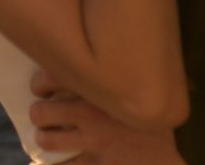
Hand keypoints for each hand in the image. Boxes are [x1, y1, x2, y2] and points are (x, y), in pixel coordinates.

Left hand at [30, 70, 185, 164]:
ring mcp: (93, 142)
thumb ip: (119, 75)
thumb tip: (98, 51)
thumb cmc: (152, 122)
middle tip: (40, 114)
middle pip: (43, 111)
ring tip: (45, 137)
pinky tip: (52, 162)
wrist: (165, 161)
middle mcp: (92, 114)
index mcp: (100, 88)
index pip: (53, 76)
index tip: (40, 87)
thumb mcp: (139, 91)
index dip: (40, 82)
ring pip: (49, 140)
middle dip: (38, 114)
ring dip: (44, 139)